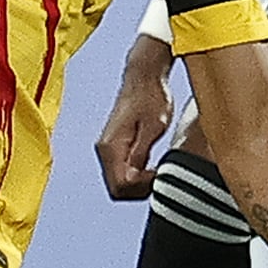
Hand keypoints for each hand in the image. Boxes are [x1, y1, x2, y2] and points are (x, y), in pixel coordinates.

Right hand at [95, 42, 175, 200]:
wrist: (144, 77)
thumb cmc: (152, 96)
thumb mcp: (154, 126)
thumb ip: (141, 153)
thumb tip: (133, 177)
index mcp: (111, 145)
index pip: (121, 185)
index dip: (143, 187)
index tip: (162, 176)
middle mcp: (104, 149)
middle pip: (117, 189)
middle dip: (141, 190)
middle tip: (163, 178)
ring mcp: (108, 149)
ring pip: (119, 184)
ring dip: (139, 185)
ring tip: (160, 172)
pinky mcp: (115, 147)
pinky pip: (122, 173)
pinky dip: (137, 178)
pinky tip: (153, 168)